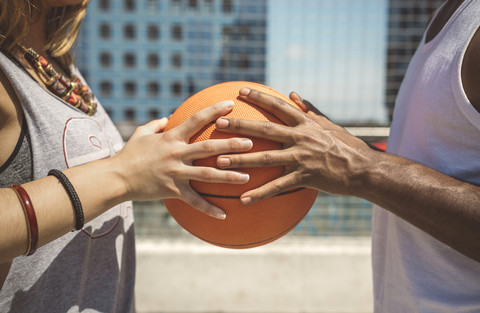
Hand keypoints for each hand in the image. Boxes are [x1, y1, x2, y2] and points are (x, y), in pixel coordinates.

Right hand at [112, 100, 252, 218]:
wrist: (117, 178)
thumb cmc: (130, 154)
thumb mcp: (141, 134)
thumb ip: (156, 124)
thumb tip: (167, 118)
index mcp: (171, 137)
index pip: (196, 119)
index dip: (214, 111)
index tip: (231, 105)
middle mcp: (176, 153)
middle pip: (209, 148)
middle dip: (231, 145)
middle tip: (250, 143)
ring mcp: (175, 173)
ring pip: (207, 175)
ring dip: (228, 176)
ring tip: (247, 176)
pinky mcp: (173, 191)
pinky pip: (194, 201)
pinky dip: (209, 209)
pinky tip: (224, 215)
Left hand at [215, 88, 375, 203]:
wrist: (364, 170)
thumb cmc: (346, 146)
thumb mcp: (329, 124)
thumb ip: (309, 110)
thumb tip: (293, 94)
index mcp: (306, 123)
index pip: (278, 106)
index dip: (259, 97)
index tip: (239, 91)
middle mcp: (301, 137)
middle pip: (265, 129)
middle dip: (241, 125)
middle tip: (219, 124)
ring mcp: (302, 158)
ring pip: (266, 158)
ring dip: (242, 160)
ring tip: (220, 162)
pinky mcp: (305, 177)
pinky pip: (278, 187)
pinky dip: (260, 194)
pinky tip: (243, 199)